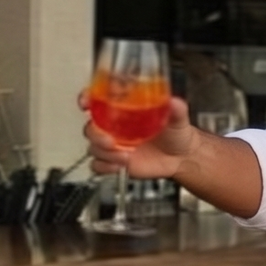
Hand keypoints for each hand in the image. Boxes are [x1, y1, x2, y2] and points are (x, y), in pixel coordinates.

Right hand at [81, 93, 198, 179]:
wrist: (180, 157)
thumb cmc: (176, 132)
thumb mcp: (177, 117)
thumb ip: (176, 108)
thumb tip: (174, 101)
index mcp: (124, 110)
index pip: (98, 100)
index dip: (87, 99)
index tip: (85, 103)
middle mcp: (114, 126)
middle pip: (91, 127)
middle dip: (96, 134)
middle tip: (111, 142)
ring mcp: (113, 145)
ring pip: (93, 147)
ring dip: (105, 153)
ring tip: (125, 156)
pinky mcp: (114, 161)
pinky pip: (98, 165)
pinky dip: (105, 167)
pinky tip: (119, 166)